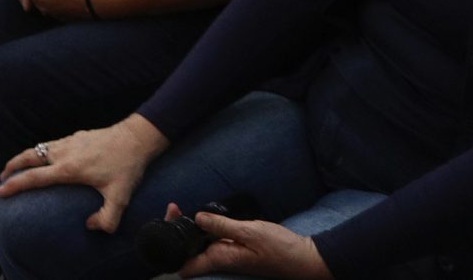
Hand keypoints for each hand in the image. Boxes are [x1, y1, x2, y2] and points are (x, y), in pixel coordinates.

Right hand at [0, 117, 168, 234]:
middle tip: (1, 179)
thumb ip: (107, 218)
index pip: (34, 177)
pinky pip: (51, 145)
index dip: (14, 185)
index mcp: (68, 169)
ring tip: (18, 169)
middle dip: (11, 167)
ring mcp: (68, 142)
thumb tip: (89, 226)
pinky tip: (46, 159)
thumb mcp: (120, 198)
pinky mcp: (75, 137)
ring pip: (38, 149)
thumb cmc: (126, 167)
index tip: (0, 190)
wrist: (135, 138)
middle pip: (28, 157)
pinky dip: (40, 152)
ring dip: (24, 158)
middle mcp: (63, 153)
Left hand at [176, 212, 332, 277]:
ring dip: (188, 228)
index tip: (168, 227)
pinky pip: (212, 241)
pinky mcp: (233, 249)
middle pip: (188, 252)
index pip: (186, 265)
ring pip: (199, 245)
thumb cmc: (280, 249)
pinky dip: (203, 229)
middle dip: (177, 231)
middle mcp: (220, 260)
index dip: (172, 251)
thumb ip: (222, 226)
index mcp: (221, 259)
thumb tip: (196, 218)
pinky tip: (202, 216)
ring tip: (178, 209)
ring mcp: (226, 255)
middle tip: (173, 207)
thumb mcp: (250, 232)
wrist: (303, 259)